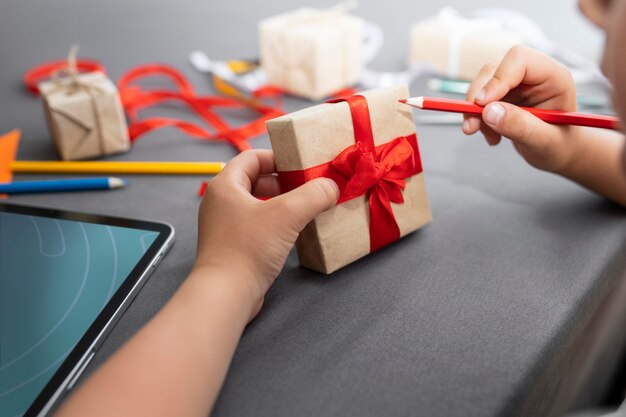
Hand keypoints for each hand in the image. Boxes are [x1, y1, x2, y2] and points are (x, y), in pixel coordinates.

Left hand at [194, 149, 337, 319]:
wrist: (225, 294)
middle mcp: (221, 202)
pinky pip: (258, 225)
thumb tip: (331, 187)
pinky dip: (277, 223)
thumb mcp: (287, 215)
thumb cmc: (247, 249)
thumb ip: (313, 195)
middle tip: (308, 186)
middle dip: (284, 181)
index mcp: (225, 185)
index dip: (278, 157)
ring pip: (258, 204)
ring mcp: (226, 226)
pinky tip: (295, 231)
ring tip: (307, 207)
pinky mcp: (233, 246)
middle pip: (255, 180)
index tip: (301, 164)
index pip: (252, 157)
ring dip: (283, 203)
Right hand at [462, 45, 579, 172]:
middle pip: (494, 70)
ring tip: (489, 137)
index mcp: (554, 77)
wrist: (560, 154)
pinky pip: (480, 100)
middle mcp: (533, 75)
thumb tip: (489, 112)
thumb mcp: (545, 142)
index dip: (498, 78)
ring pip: (483, 85)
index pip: (520, 59)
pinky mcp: (504, 96)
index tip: (482, 104)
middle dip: (478, 99)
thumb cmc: (561, 146)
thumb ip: (521, 126)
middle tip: (472, 127)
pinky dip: (478, 119)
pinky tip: (492, 136)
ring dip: (476, 112)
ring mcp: (517, 85)